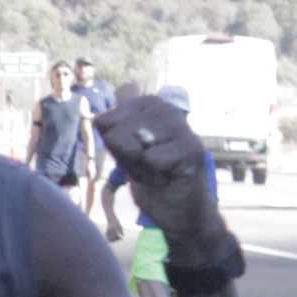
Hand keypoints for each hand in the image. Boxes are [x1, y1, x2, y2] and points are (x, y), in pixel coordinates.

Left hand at [95, 90, 222, 245]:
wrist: (177, 210)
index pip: (105, 121)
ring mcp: (181, 127)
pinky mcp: (191, 148)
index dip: (113, 148)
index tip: (133, 156)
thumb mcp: (126, 148)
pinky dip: (154, 177)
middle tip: (147, 167)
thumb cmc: (153, 177)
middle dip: (125, 160)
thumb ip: (118, 120)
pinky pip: (151, 159)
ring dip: (140, 169)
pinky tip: (167, 179)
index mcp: (148, 104)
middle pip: (115, 134)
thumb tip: (123, 86)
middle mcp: (166, 109)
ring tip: (157, 172)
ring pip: (133, 145)